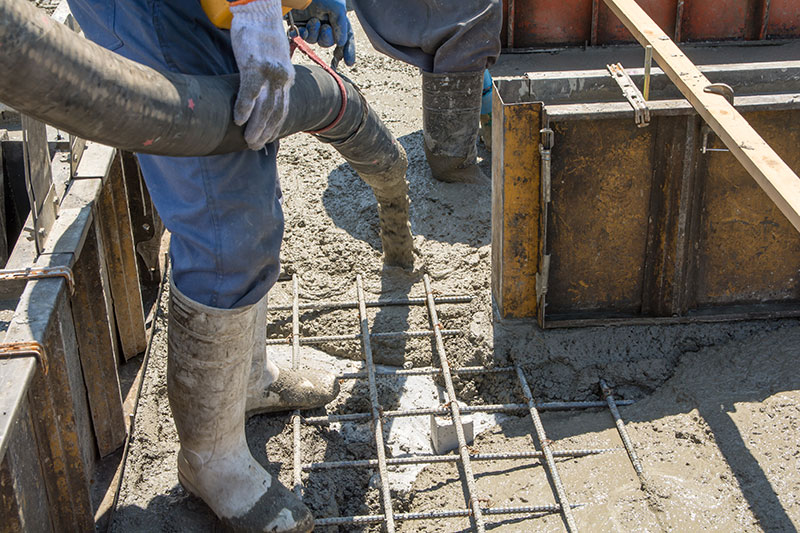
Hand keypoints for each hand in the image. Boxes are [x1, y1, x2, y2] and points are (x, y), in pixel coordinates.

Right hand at [230, 0, 294, 149]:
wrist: (259, 11)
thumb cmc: (260, 34)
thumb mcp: (271, 59)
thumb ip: (269, 77)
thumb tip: (260, 92)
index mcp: (287, 78)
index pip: (283, 109)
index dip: (275, 127)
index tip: (267, 140)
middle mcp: (282, 78)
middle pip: (275, 113)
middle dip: (265, 133)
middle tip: (255, 146)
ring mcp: (270, 73)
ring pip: (265, 107)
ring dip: (257, 127)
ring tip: (248, 141)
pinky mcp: (255, 65)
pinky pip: (250, 92)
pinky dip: (245, 108)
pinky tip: (239, 120)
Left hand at [291, 0, 355, 65]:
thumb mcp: (337, 8)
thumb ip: (342, 26)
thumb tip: (341, 43)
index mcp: (336, 16)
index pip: (345, 36)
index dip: (348, 50)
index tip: (349, 63)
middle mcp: (324, 21)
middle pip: (329, 42)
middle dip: (327, 38)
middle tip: (325, 27)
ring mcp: (311, 24)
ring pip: (315, 41)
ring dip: (314, 33)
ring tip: (312, 20)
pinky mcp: (298, 24)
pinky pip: (302, 38)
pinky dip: (302, 35)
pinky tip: (301, 28)